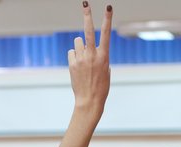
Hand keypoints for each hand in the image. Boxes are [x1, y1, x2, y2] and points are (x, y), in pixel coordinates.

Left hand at [46, 2, 113, 146]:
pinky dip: (74, 57)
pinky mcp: (72, 64)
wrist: (89, 101)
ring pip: (77, 42)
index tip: (108, 8)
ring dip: (79, 46)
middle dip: (87, 15)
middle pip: (88, 31)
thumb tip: (88, 47)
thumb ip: (99, 56)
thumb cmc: (101, 87)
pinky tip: (78, 67)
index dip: (107, 20)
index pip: (106, 34)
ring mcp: (81, 59)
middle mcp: (92, 55)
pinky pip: (72, 52)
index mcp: (104, 56)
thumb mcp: (105, 70)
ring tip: (83, 59)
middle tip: (85, 3)